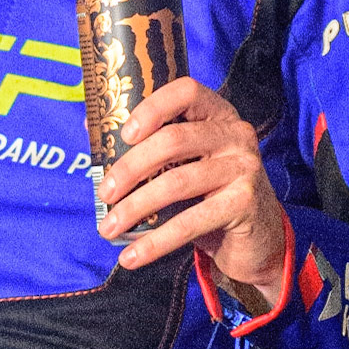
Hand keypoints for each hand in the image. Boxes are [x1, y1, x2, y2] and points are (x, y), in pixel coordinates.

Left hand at [95, 77, 285, 300]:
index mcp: (217, 114)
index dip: (152, 108)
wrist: (257, 239)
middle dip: (130, 167)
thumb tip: (91, 123)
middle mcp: (235, 135)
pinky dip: (155, 242)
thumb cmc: (210, 194)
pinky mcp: (244, 204)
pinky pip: (190, 223)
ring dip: (135, 207)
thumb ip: (149, 144)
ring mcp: (244, 168)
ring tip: (108, 227)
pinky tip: (132, 256)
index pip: (186, 91)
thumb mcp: (185, 163)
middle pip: (173, 140)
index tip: (124, 134)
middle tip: (104, 193)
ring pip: (176, 183)